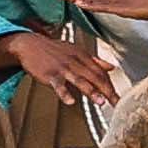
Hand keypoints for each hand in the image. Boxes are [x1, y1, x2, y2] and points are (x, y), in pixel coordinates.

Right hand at [5, 30, 120, 104]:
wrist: (30, 44)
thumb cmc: (53, 49)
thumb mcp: (76, 51)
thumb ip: (95, 60)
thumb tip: (110, 67)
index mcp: (82, 56)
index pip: (101, 72)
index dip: (111, 85)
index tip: (118, 97)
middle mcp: (75, 61)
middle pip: (94, 77)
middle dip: (107, 91)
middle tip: (116, 102)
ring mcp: (62, 68)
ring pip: (80, 80)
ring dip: (91, 91)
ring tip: (100, 101)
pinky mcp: (50, 74)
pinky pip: (58, 84)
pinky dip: (64, 93)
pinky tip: (70, 101)